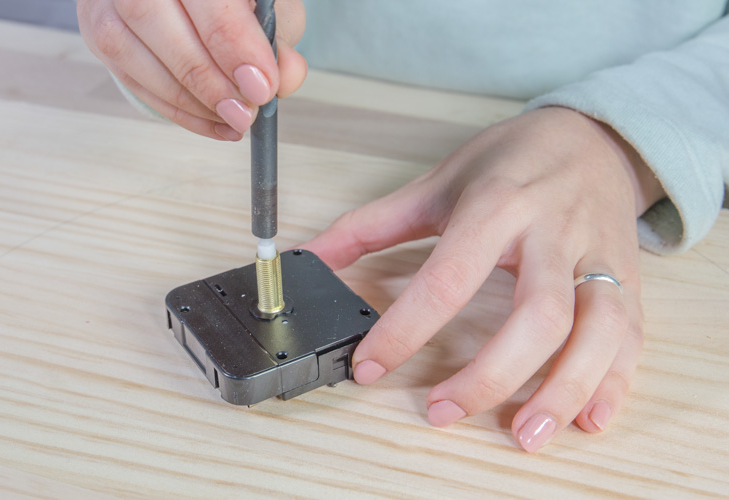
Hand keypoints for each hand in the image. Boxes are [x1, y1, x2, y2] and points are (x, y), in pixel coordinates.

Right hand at [77, 0, 306, 139]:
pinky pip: (129, 77)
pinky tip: (213, 122)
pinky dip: (176, 109)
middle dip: (206, 77)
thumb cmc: (234, 1)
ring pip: (129, 49)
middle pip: (152, 16)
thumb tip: (285, 77)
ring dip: (188, 99)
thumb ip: (278, 40)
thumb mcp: (269, 8)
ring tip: (232, 119)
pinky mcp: (98, 28)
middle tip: (245, 112)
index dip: (233, 44)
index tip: (261, 87)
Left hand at [301, 107, 664, 452]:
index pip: (450, 277)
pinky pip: (630, 334)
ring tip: (526, 435)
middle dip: (490, 375)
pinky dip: (615, 380)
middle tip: (443, 412)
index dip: (406, 329)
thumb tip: (314, 256)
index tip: (371, 366)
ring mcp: (597, 256)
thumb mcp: (438, 182)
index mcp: (497, 205)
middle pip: (536, 313)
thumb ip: (372, 224)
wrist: (590, 136)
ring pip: (595, 329)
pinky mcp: (628, 278)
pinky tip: (588, 418)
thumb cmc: (511, 160)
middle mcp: (553, 232)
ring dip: (563, 389)